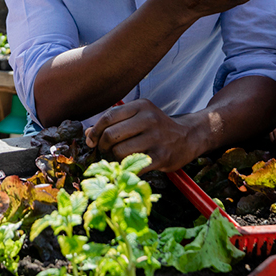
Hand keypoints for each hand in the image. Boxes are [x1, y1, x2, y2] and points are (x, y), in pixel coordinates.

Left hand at [84, 99, 200, 172]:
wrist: (188, 137)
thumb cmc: (156, 127)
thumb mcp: (137, 117)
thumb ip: (113, 123)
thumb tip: (87, 135)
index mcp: (141, 106)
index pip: (108, 117)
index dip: (95, 130)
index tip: (91, 140)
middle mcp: (149, 119)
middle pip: (111, 135)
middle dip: (103, 146)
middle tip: (106, 150)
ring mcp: (156, 138)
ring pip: (119, 152)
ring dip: (115, 158)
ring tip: (120, 157)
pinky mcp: (160, 157)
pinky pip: (132, 166)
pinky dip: (126, 168)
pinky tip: (130, 165)